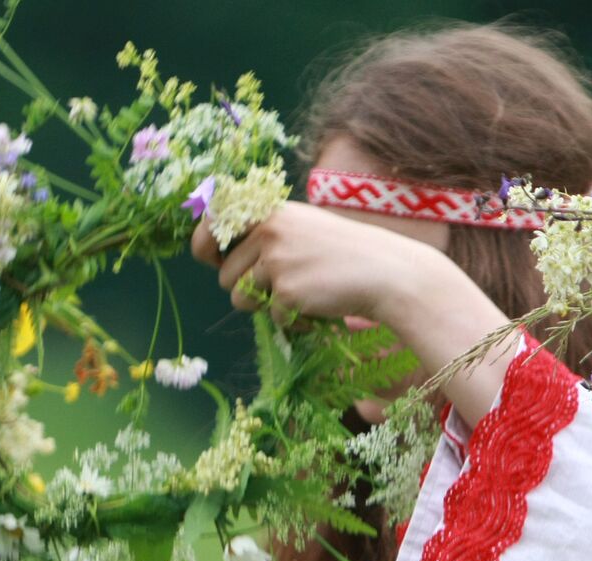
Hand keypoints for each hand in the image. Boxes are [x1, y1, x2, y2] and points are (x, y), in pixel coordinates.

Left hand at [193, 201, 514, 428]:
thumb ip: (264, 237)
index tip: (208, 255)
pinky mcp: (287, 290)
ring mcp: (276, 260)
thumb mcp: (302, 230)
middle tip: (283, 283)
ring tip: (302, 291)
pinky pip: (270, 317)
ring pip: (239, 298)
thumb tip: (214, 257)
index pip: (213, 221)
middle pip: (224, 274)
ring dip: (264, 305)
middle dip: (246, 287)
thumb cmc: (344, 255)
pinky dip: (291, 318)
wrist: (388, 273)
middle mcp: (268, 230)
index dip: (203, 242)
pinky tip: (318, 302)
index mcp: (270, 210)